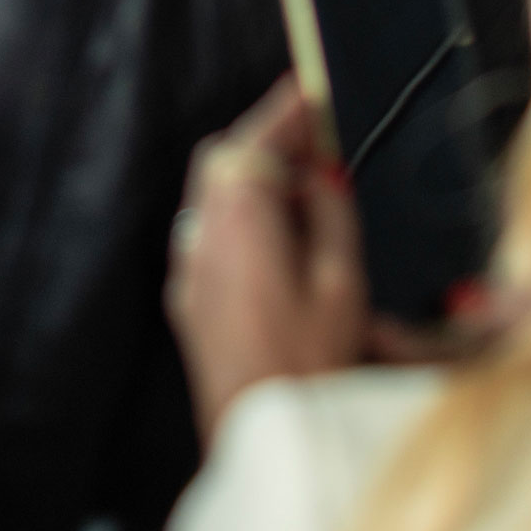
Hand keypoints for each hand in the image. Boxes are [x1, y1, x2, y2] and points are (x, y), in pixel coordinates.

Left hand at [165, 79, 367, 445]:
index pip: (255, 140)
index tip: (312, 88)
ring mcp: (190, 269)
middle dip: (268, 141)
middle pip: (224, 160)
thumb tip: (320, 171)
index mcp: (237, 219)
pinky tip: (279, 239)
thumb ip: (328, 214)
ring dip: (254, 179)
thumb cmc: (309, 367)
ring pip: (213, 197)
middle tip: (318, 139)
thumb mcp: (340, 284)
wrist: (263, 441)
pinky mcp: (190, 302)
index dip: (286, 111)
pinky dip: (242, 217)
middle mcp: (201, 234)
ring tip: (307, 187)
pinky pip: (211, 234)